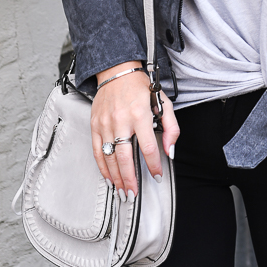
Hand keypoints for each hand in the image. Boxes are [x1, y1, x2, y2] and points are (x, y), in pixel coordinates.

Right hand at [91, 61, 179, 199]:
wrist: (117, 72)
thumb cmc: (141, 88)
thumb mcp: (164, 103)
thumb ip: (171, 127)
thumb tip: (169, 151)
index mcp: (140, 115)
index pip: (148, 147)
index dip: (153, 165)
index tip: (157, 175)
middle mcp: (121, 120)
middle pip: (125, 157)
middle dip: (130, 179)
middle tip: (134, 193)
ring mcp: (106, 123)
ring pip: (109, 157)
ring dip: (116, 177)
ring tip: (122, 191)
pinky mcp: (95, 125)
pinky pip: (97, 151)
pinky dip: (102, 167)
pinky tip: (108, 178)